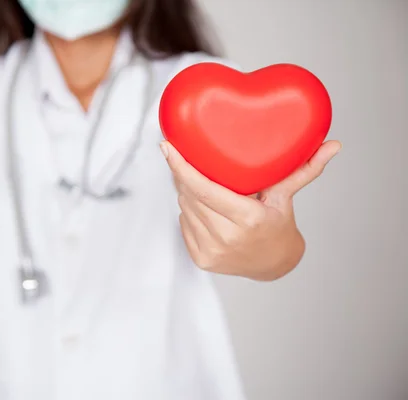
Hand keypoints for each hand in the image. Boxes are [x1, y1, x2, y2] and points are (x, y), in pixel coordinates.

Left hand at [161, 140, 341, 280]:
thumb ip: (305, 170)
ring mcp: (212, 251)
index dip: (182, 168)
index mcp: (247, 219)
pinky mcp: (201, 259)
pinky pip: (184, 224)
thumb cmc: (277, 225)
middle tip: (185, 158)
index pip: (205, 190)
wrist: (272, 264)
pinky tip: (203, 208)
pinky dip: (190, 212)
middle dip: (183, 175)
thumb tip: (333, 146)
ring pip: (185, 208)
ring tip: (199, 184)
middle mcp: (227, 238)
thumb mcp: (287, 197)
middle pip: (190, 196)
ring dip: (186, 193)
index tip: (167, 147)